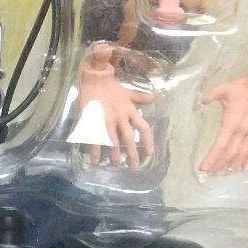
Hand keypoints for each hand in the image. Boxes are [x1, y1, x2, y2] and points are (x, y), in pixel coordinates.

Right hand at [76, 45, 154, 168]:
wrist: (95, 80)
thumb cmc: (111, 87)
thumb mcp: (127, 91)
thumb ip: (139, 98)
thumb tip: (153, 99)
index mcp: (130, 111)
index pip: (143, 128)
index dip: (148, 141)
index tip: (150, 153)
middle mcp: (121, 118)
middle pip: (129, 139)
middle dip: (132, 154)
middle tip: (134, 167)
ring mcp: (107, 121)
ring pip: (113, 142)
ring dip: (115, 156)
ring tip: (116, 166)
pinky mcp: (94, 122)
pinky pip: (95, 140)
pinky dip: (95, 152)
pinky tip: (95, 161)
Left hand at [200, 61, 247, 173]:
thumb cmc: (241, 87)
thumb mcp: (224, 88)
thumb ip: (211, 95)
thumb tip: (201, 100)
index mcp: (232, 122)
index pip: (220, 145)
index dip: (212, 158)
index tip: (203, 167)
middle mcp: (242, 130)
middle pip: (230, 153)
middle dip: (220, 164)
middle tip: (210, 174)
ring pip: (242, 153)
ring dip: (233, 164)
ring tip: (223, 174)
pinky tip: (243, 168)